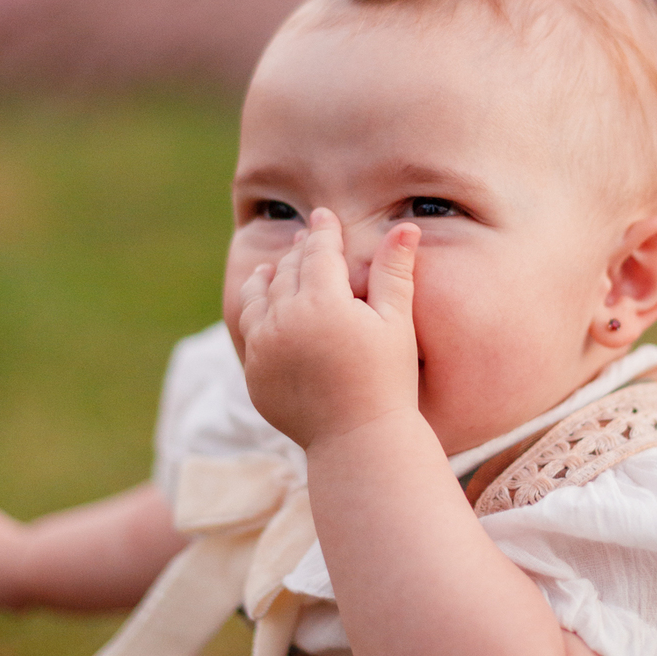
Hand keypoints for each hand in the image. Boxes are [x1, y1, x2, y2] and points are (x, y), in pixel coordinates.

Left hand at [238, 208, 421, 450]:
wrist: (358, 441)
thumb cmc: (388, 380)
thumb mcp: (396, 323)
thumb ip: (394, 272)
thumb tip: (405, 226)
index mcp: (322, 301)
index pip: (319, 251)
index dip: (323, 230)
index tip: (324, 214)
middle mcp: (285, 319)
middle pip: (289, 270)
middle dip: (300, 251)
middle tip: (306, 237)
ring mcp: (264, 347)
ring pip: (259, 297)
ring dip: (268, 278)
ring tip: (272, 269)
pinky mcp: (254, 372)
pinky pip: (251, 331)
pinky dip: (258, 313)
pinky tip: (265, 311)